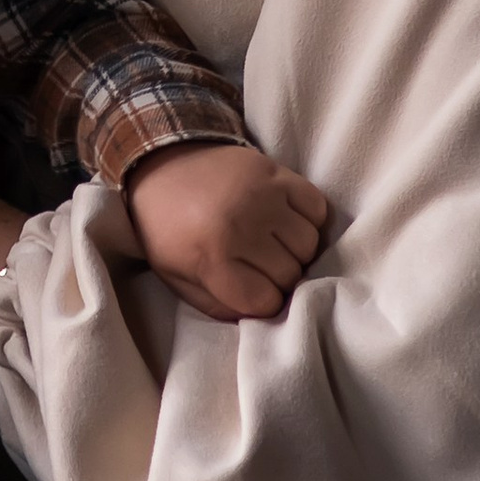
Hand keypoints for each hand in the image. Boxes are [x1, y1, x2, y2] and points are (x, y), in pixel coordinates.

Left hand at [123, 139, 327, 321]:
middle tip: (259, 266)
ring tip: (272, 244)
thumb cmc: (168, 228)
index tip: (252, 291)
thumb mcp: (178, 277)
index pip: (265, 301)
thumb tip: (259, 315)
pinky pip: (318, 208)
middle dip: (277, 279)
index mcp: (212, 256)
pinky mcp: (277, 171)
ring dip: (295, 252)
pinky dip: (308, 220)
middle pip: (290, 275)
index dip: (261, 303)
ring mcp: (264, 195)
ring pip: (309, 245)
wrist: (161, 165)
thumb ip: (217, 306)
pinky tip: (284, 221)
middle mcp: (242, 226)